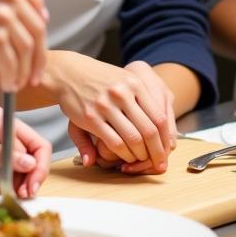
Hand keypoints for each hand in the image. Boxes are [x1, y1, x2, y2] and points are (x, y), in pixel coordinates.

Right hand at [0, 0, 47, 92]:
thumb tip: (31, 19)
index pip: (37, 4)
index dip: (40, 27)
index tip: (38, 43)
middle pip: (37, 29)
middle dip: (38, 56)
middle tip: (34, 73)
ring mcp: (4, 15)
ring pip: (27, 49)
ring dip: (24, 70)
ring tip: (17, 82)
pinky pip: (11, 64)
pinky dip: (11, 77)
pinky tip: (6, 84)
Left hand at [0, 107, 51, 198]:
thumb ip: (1, 156)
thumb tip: (29, 163)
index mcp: (2, 122)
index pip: (34, 142)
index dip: (38, 163)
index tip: (32, 181)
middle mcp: (5, 137)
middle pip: (33, 158)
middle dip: (33, 177)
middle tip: (26, 194)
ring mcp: (1, 155)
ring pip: (25, 172)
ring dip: (24, 186)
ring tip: (17, 197)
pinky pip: (12, 181)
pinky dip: (13, 190)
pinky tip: (9, 196)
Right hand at [50, 53, 175, 171]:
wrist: (68, 72)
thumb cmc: (100, 79)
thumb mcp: (124, 82)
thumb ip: (144, 104)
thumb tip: (163, 135)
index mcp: (134, 83)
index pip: (159, 118)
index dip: (165, 139)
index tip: (167, 152)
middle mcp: (121, 93)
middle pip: (149, 131)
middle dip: (156, 153)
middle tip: (158, 164)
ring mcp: (105, 105)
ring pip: (133, 139)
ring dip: (140, 156)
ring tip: (140, 160)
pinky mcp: (91, 117)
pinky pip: (114, 142)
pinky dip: (123, 154)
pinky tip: (125, 156)